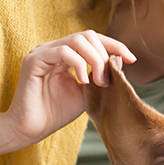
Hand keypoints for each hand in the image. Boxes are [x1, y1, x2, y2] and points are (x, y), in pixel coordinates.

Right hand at [2, 30, 136, 148]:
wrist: (30, 129)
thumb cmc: (56, 113)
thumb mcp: (87, 92)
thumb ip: (100, 75)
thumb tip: (120, 59)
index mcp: (65, 53)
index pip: (93, 39)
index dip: (115, 45)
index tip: (133, 59)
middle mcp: (53, 48)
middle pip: (87, 35)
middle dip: (105, 55)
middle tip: (108, 81)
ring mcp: (42, 52)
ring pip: (77, 40)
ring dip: (94, 60)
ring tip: (99, 82)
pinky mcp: (34, 60)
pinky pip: (62, 51)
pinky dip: (78, 64)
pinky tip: (83, 82)